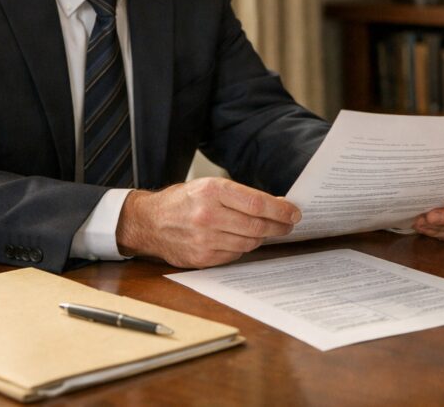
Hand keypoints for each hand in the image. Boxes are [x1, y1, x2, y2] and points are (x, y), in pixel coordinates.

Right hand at [115, 177, 301, 267]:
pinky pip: (234, 255)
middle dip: (278, 227)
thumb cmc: (183, 201)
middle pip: (257, 226)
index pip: (258, 203)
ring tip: (267, 231)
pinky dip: (243, 248)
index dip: (281, 210)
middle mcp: (208, 215)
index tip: (294, 213)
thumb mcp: (210, 186)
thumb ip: (241, 196)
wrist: (149, 222)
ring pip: (248, 243)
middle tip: (288, 225)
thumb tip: (276, 204)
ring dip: (262, 238)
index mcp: (212, 191)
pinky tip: (244, 240)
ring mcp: (204, 239)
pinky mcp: (201, 258)